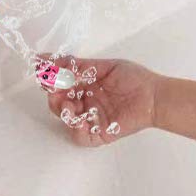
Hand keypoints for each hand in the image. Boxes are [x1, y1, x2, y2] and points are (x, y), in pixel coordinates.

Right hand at [38, 55, 159, 146]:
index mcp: (86, 85)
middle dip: (53, 95)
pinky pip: (82, 137)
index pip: (62, 83)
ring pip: (68, 119)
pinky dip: (77, 130)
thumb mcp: (106, 67)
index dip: (51, 78)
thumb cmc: (133, 78)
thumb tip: (54, 59)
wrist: (153, 96)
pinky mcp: (100, 133)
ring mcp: (92, 118)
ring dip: (63, 111)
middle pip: (60, 102)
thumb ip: (81, 66)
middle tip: (53, 89)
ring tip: (68, 104)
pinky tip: (80, 119)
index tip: (41, 69)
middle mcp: (86, 102)